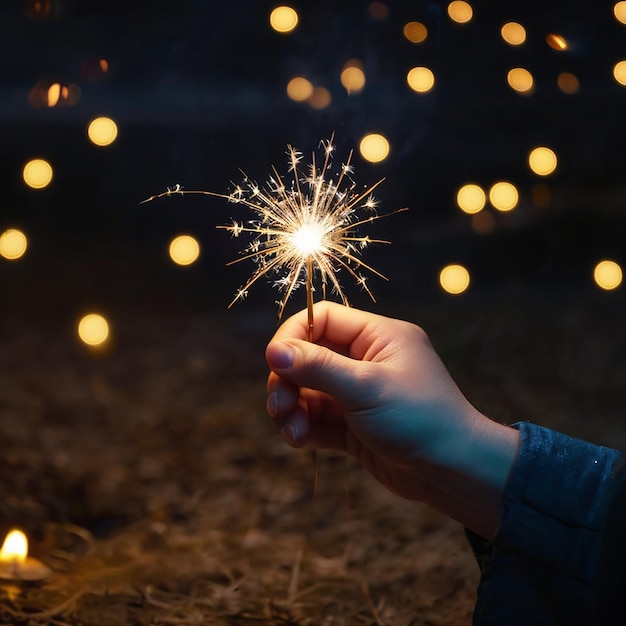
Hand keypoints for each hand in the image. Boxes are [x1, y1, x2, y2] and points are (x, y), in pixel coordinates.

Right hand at [265, 301, 518, 537]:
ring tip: (291, 430)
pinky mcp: (354, 425)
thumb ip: (318, 367)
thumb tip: (274, 350)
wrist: (455, 472)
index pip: (321, 319)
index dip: (292, 336)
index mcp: (377, 336)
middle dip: (287, 380)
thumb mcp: (366, 388)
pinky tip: (299, 441)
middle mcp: (366, 360)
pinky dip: (304, 428)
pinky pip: (318, 418)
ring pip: (308, 390)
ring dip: (292, 408)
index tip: (275, 363)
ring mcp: (359, 393)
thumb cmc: (420, 420)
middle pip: (308, 356)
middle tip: (279, 405)